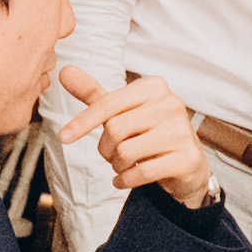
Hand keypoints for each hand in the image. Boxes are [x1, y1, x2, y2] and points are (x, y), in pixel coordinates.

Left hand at [60, 67, 214, 208]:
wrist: (187, 163)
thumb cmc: (149, 132)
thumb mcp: (121, 111)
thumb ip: (94, 94)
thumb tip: (64, 71)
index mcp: (154, 87)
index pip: (108, 103)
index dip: (82, 122)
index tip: (64, 136)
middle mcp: (171, 104)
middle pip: (115, 129)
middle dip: (105, 148)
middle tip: (113, 154)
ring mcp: (181, 131)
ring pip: (125, 152)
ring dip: (116, 165)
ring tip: (125, 164)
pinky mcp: (186, 158)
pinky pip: (141, 173)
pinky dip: (125, 180)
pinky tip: (124, 179)